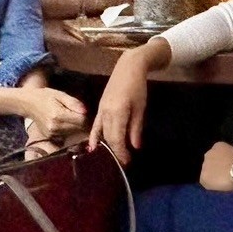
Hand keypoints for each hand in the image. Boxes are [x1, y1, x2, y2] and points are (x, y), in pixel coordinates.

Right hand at [19, 88, 86, 139]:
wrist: (28, 104)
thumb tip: (86, 111)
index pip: (82, 121)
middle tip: (82, 114)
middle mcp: (55, 127)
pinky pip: (66, 134)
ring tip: (74, 116)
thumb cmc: (45, 96)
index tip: (88, 111)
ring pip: (74, 133)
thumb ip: (74, 103)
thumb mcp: (60, 94)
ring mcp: (52, 134)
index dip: (88, 117)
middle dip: (84, 122)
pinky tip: (67, 121)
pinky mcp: (50, 137)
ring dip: (78, 126)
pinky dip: (70, 129)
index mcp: (58, 116)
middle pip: (79, 128)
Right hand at [88, 47, 149, 163]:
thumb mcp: (140, 108)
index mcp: (117, 113)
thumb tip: (135, 147)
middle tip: (122, 163)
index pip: (117, 139)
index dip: (120, 152)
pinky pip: (95, 125)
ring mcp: (100, 110)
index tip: (127, 163)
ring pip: (100, 133)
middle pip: (108, 138)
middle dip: (114, 152)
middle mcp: (105, 114)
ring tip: (109, 159)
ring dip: (104, 146)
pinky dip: (94, 136)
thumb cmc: (137, 87)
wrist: (128, 68)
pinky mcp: (99, 108)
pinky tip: (92, 147)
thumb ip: (136, 128)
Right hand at [200, 141, 232, 191]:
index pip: (206, 179)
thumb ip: (214, 182)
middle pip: (207, 167)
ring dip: (217, 158)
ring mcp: (208, 154)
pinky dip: (222, 150)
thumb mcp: (221, 187)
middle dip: (214, 167)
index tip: (222, 178)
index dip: (214, 178)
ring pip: (211, 157)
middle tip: (225, 169)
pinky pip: (217, 148)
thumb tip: (215, 177)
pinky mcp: (216, 146)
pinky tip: (228, 152)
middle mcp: (203, 166)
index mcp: (203, 179)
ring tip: (227, 160)